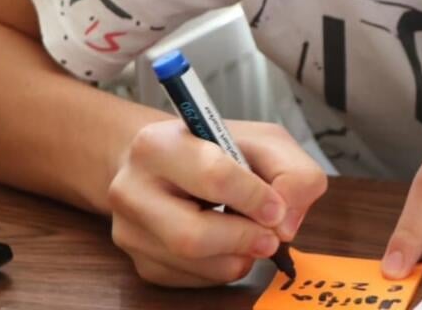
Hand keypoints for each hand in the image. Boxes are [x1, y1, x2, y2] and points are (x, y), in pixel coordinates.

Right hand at [108, 119, 326, 286]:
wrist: (164, 164)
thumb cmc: (217, 149)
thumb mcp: (264, 141)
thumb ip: (292, 173)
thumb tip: (284, 225)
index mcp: (159, 144)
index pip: (213, 177)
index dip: (255, 198)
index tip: (277, 209)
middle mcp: (131, 188)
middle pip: (191, 235)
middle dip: (243, 240)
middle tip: (270, 238)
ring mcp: (129, 230)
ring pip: (191, 264)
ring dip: (237, 257)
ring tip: (252, 237)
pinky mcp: (140, 262)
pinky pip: (189, 280)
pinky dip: (221, 269)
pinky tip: (228, 246)